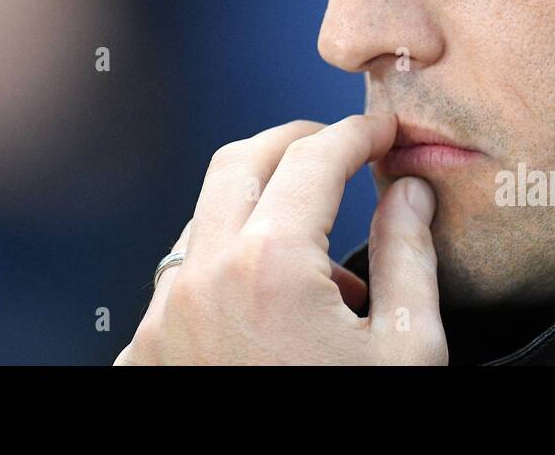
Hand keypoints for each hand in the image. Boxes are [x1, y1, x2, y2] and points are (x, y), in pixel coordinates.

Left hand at [115, 114, 446, 364]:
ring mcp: (163, 318)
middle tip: (340, 149)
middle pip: (241, 160)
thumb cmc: (353, 430)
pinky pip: (183, 279)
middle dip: (294, 142)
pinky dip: (226, 266)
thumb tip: (408, 191)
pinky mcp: (145, 356)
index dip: (355, 133)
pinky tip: (270, 305)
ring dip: (257, 205)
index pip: (314, 158)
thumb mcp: (404, 353)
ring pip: (205, 217)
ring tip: (316, 248)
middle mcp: (202, 278)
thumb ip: (409, 257)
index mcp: (270, 265)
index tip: (381, 130)